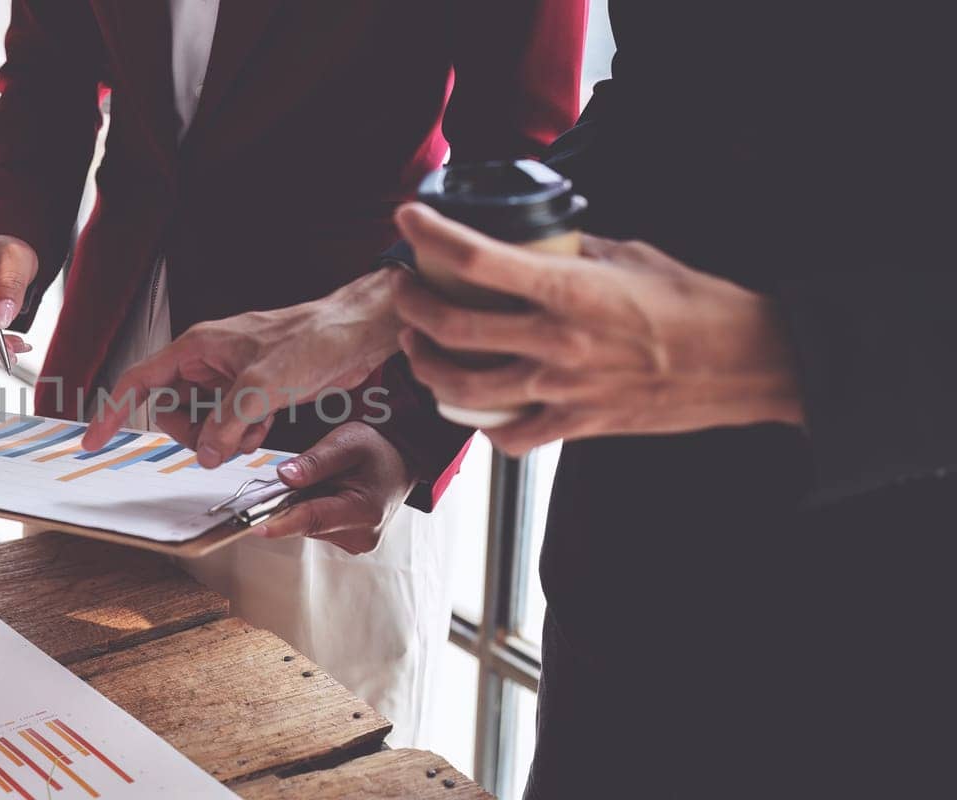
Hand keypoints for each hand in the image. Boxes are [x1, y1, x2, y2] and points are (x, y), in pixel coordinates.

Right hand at [83, 268, 408, 465]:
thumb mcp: (262, 384)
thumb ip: (226, 421)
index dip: (113, 409)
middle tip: (220, 439)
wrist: (354, 335)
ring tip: (253, 428)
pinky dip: (244, 433)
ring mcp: (230, 378)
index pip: (140, 380)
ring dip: (223, 437)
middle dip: (193, 434)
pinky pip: (230, 425)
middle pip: (172, 411)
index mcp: (197, 348)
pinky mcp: (253, 392)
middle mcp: (208, 362)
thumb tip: (205, 453)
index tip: (96, 438)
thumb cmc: (312, 339)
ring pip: (203, 423)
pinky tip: (268, 423)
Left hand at [255, 423, 411, 554]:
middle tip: (302, 476)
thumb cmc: (379, 450)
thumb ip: (315, 461)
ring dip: (305, 505)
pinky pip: (317, 528)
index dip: (280, 522)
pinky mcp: (350, 542)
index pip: (313, 519)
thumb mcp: (347, 442)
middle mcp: (362, 534)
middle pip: (307, 524)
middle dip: (293, 503)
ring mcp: (357, 542)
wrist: (401, 461)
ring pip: (309, 527)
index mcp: (365, 510)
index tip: (254, 526)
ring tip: (326, 482)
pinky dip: (314, 510)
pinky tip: (329, 493)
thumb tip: (285, 477)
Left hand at [392, 202, 804, 455]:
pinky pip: (509, 435)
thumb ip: (574, 250)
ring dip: (427, 364)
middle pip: (454, 327)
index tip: (406, 220)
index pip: (480, 259)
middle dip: (414, 306)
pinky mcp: (576, 425)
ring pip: (464, 387)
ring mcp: (563, 390)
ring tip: (417, 343)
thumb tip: (530, 239)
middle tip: (406, 289)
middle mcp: (559, 342)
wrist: (746, 364)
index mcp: (572, 289)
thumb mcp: (631, 257)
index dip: (432, 235)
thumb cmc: (695, 304)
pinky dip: (480, 421)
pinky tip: (470, 403)